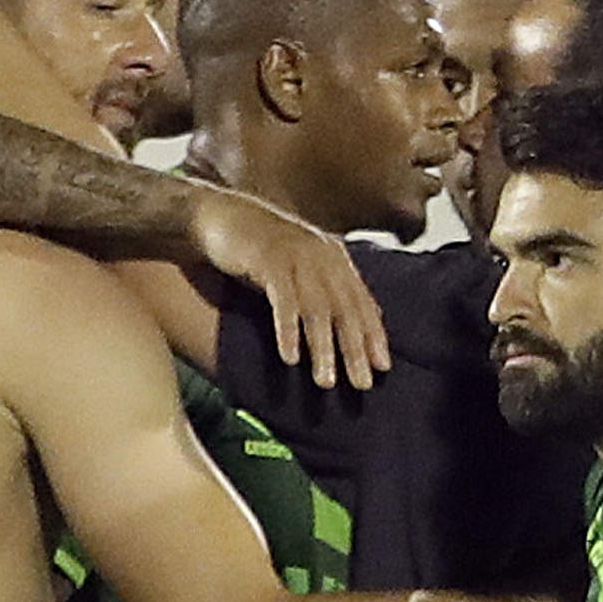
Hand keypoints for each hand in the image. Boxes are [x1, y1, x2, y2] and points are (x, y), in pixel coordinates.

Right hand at [188, 188, 388, 389]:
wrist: (220, 215)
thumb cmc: (261, 249)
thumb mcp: (300, 268)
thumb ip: (325, 290)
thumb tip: (354, 325)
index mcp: (333, 258)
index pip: (361, 301)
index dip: (374, 335)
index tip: (382, 368)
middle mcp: (321, 255)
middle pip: (344, 309)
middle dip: (354, 350)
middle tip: (361, 385)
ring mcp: (296, 256)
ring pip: (317, 309)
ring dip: (323, 348)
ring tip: (325, 382)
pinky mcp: (268, 260)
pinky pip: (283, 301)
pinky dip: (287, 331)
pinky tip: (290, 358)